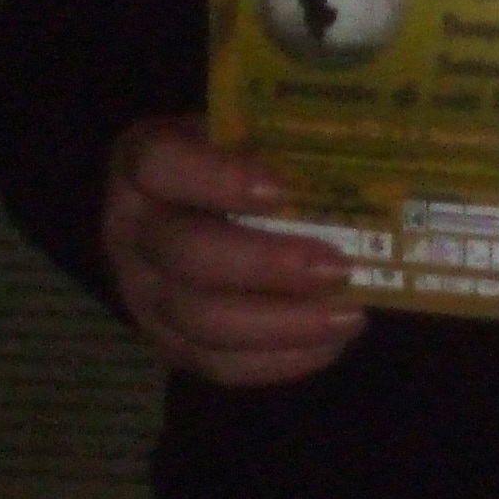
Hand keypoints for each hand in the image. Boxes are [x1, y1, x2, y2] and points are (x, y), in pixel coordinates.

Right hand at [102, 116, 366, 385]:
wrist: (187, 211)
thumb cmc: (231, 162)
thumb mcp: (244, 134)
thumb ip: (284, 142)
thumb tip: (367, 158)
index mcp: (143, 162)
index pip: (160, 165)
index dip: (217, 178)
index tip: (281, 189)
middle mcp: (131, 230)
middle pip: (186, 255)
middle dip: (267, 266)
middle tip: (339, 266)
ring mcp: (143, 294)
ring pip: (201, 322)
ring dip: (283, 324)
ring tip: (349, 315)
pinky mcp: (168, 343)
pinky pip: (218, 364)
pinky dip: (279, 360)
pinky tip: (330, 344)